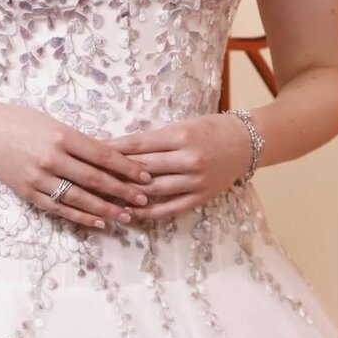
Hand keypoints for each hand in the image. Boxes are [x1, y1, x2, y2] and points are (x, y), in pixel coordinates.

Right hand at [0, 104, 154, 229]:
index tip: (146, 176)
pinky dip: (81, 216)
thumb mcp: (55, 124)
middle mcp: (51, 158)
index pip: (102, 155)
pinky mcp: (29, 193)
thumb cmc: (25, 122)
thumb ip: (80, 141)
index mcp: (62, 136)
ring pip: (79, 198)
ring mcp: (39, 178)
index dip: (126, 167)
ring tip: (126, 216)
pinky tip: (99, 221)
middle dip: (122, 191)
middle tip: (143, 198)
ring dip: (106, 209)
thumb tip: (114, 158)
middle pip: (94, 179)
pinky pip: (60, 209)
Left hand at [103, 112, 253, 220]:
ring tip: (105, 197)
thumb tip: (119, 148)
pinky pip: (171, 208)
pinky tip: (132, 212)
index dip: (112, 149)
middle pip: (141, 169)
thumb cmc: (211, 128)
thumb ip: (154, 139)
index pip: (137, 145)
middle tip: (90, 177)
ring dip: (127, 195)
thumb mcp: (182, 125)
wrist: (247, 142)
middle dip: (114, 173)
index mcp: (179, 135)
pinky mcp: (201, 196)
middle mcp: (187, 158)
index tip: (91, 151)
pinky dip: (149, 212)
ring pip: (153, 191)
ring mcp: (195, 180)